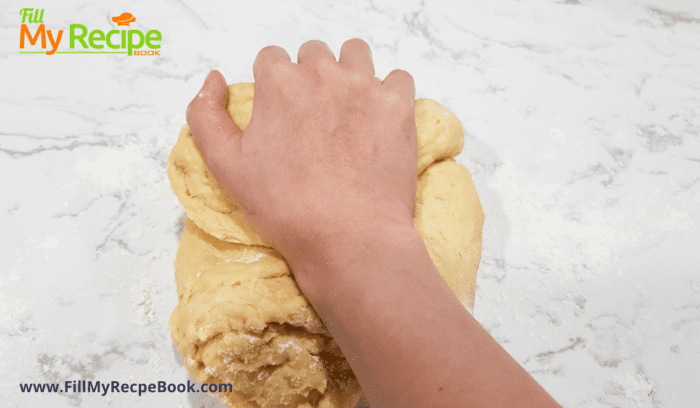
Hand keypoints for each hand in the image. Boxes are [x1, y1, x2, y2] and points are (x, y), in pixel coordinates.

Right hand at [186, 39, 417, 259]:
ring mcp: (366, 87)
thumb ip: (206, 116)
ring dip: (348, 73)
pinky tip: (378, 120)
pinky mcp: (399, 107)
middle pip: (313, 54)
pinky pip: (398, 78)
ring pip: (355, 54)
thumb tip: (214, 80)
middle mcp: (323, 74)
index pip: (271, 58)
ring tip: (346, 111)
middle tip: (313, 120)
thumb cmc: (286, 207)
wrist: (349, 237)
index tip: (281, 114)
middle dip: (310, 78)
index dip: (272, 86)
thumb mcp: (226, 166)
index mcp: (279, 83)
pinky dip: (388, 94)